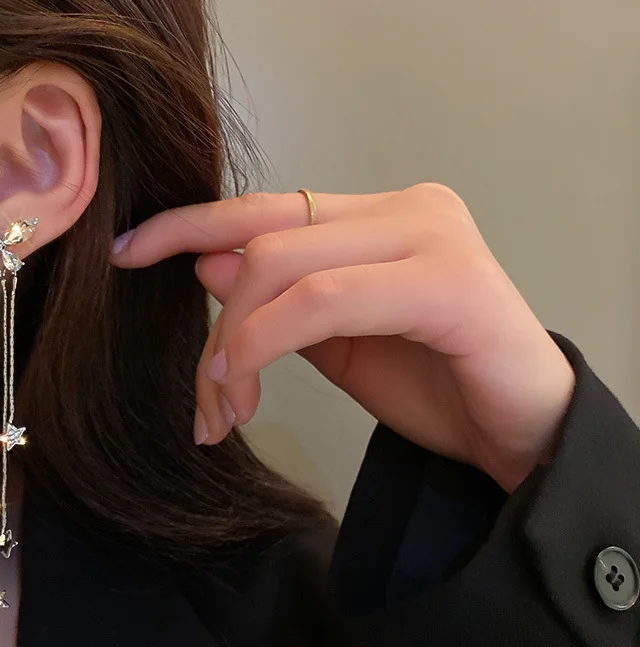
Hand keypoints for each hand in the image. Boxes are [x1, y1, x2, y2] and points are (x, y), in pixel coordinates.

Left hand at [111, 183, 574, 493]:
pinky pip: (324, 298)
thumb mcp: (337, 344)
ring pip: (283, 264)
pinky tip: (245, 384)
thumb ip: (282, 300)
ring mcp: (431, 235)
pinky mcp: (447, 280)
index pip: (267, 207)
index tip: (128, 251)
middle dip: (214, 323)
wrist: (522, 435)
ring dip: (233, 343)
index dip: (189, 223)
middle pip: (263, 239)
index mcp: (379, 218)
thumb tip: (206, 262)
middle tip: (203, 400)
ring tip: (224, 410)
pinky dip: (267, 339)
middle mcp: (407, 208)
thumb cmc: (438, 389)